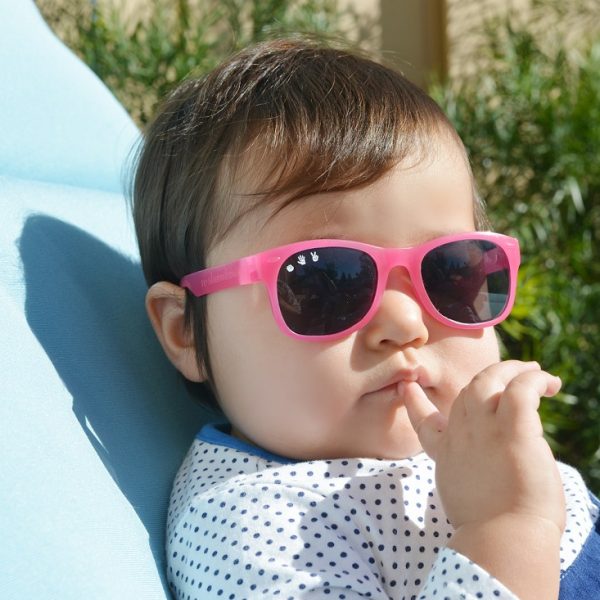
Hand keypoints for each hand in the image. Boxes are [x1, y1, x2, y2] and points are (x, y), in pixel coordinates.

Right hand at [403, 360, 564, 533]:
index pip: (423, 420)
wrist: (502, 539)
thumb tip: (484, 472)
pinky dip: (534, 380)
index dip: (415, 401)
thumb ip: (467, 475)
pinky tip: (549, 383)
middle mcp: (460, 435)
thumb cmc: (490, 530)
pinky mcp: (513, 430)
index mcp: (446, 453)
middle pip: (468, 390)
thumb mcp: (462, 497)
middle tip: (514, 373)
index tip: (408, 386)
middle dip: (489, 377)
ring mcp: (484, 429)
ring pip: (491, 379)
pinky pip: (521, 390)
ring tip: (536, 372)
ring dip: (514, 369)